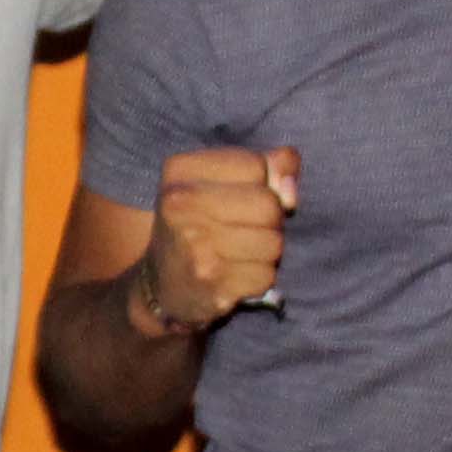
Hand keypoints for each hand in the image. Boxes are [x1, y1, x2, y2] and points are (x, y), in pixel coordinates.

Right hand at [142, 145, 296, 329]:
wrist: (160, 284)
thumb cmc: (201, 223)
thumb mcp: (222, 182)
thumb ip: (269, 167)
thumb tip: (290, 195)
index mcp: (181, 170)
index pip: (257, 166)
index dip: (261, 185)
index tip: (237, 200)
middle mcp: (181, 205)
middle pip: (269, 205)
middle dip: (269, 221)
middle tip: (243, 231)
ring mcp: (195, 247)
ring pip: (274, 243)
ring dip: (266, 253)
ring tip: (238, 254)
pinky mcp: (211, 284)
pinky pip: (266, 277)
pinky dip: (258, 280)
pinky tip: (233, 277)